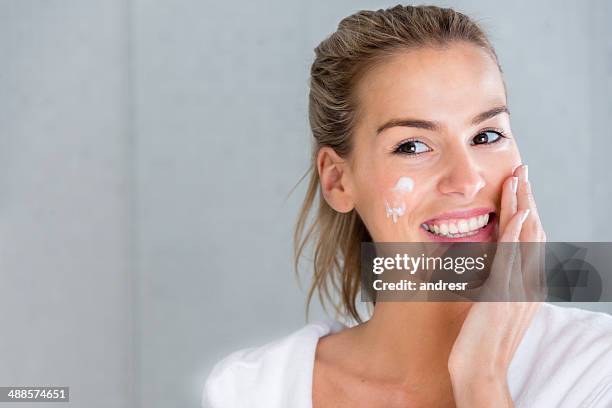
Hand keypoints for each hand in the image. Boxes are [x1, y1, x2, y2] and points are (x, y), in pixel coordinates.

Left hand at [447, 164, 546, 406]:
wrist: (480, 370)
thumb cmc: (480, 341)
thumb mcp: (490, 305)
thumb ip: (493, 282)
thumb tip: (485, 261)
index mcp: (525, 285)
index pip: (529, 239)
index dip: (526, 211)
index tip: (519, 188)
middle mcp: (528, 284)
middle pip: (532, 232)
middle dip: (527, 199)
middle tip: (522, 172)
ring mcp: (519, 289)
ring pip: (526, 238)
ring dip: (522, 205)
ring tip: (518, 179)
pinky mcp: (504, 294)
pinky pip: (513, 258)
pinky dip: (516, 233)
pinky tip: (517, 213)